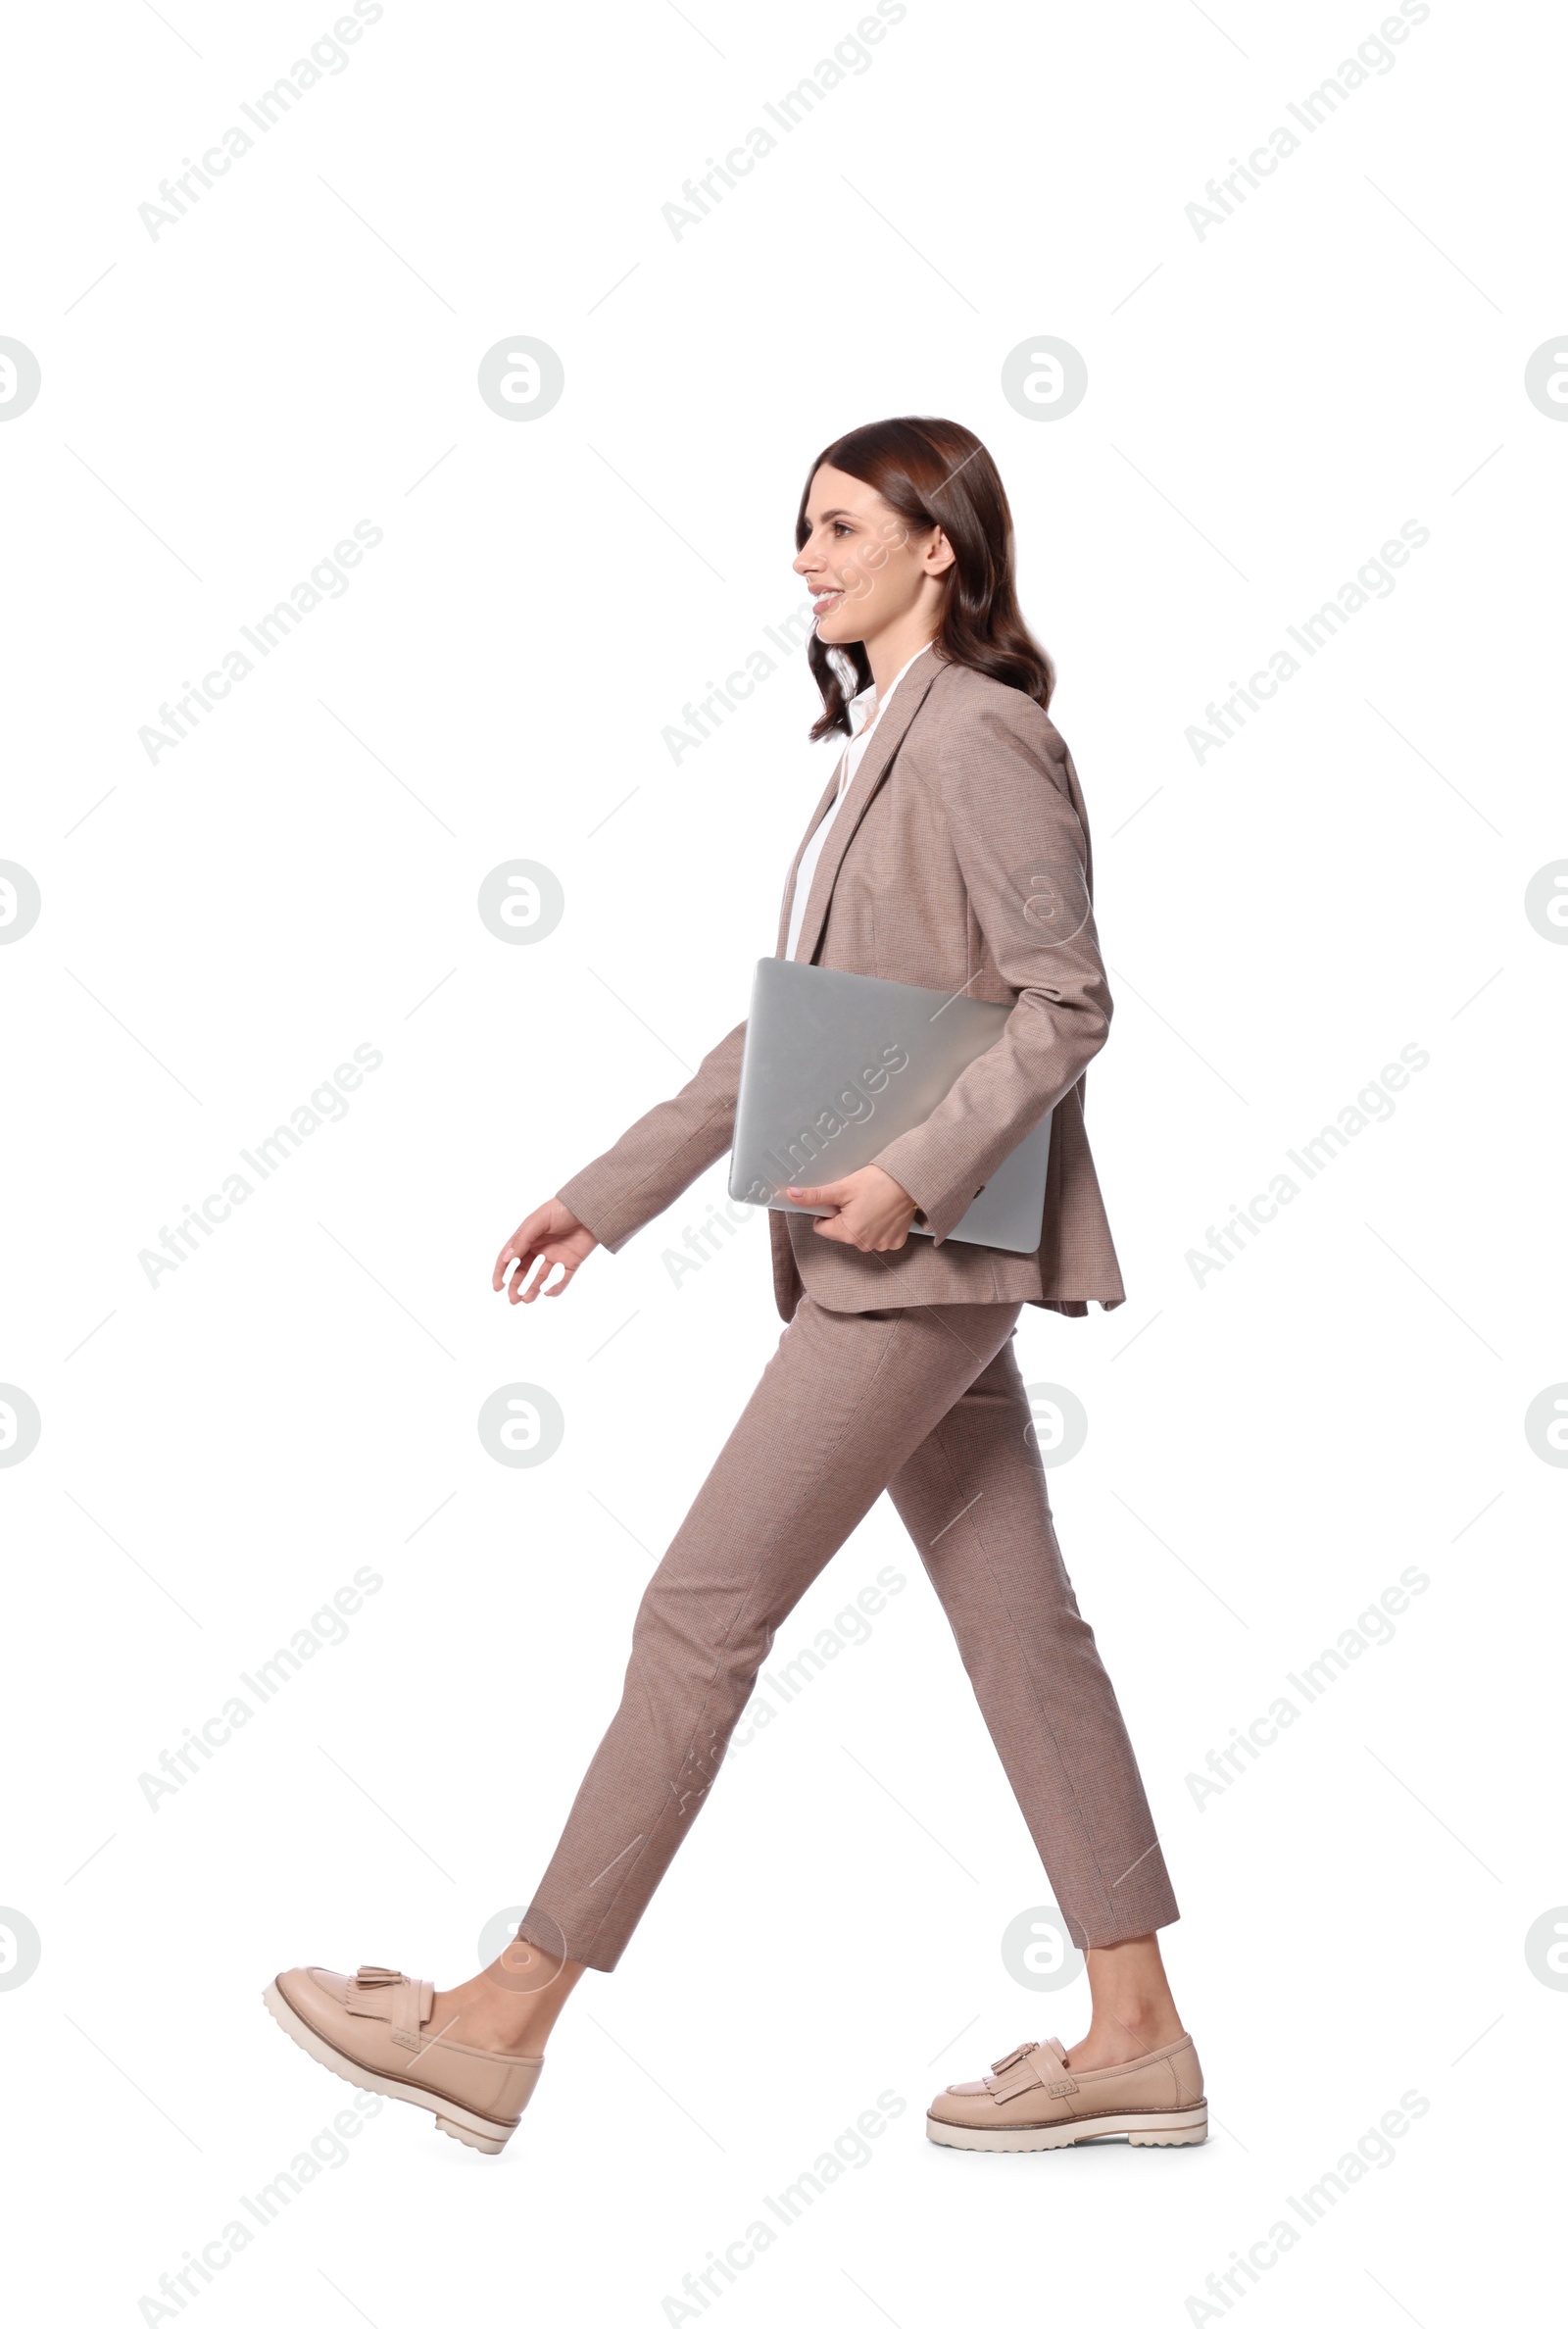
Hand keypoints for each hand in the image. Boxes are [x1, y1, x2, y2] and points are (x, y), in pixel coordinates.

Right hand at [493, 1200, 599, 1302]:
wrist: (591, 1209)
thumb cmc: (562, 1209)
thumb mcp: (538, 1221)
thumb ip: (522, 1240)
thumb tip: (506, 1259)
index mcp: (528, 1237)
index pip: (510, 1257)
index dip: (501, 1272)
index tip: (497, 1287)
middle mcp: (539, 1248)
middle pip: (523, 1271)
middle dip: (516, 1286)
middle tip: (513, 1300)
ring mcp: (555, 1256)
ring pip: (540, 1278)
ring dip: (532, 1290)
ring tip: (527, 1300)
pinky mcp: (571, 1263)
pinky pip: (562, 1280)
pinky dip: (555, 1288)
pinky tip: (548, 1292)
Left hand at [783, 1164, 919, 1252]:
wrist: (910, 1180)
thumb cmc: (877, 1182)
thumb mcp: (842, 1188)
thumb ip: (815, 1196)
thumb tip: (791, 1195)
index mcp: (848, 1233)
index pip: (822, 1228)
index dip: (827, 1212)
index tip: (840, 1200)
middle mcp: (864, 1245)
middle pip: (841, 1232)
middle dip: (845, 1217)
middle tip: (858, 1199)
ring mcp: (881, 1245)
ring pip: (859, 1235)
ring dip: (862, 1221)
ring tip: (873, 1204)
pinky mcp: (895, 1242)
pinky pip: (878, 1236)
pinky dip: (879, 1226)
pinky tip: (884, 1211)